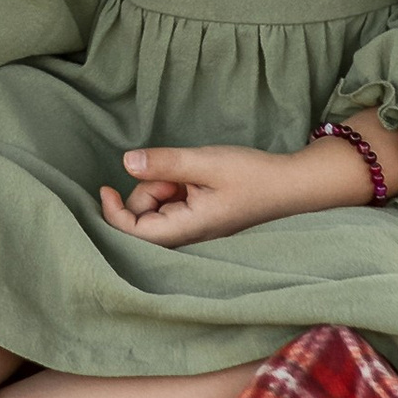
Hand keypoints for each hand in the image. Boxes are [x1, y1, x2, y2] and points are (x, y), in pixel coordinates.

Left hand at [98, 130, 397, 243]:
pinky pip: (174, 204)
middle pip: (143, 217)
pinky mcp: (202, 217)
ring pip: (157, 208)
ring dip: (163, 185)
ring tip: (192, 173)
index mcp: (189, 228)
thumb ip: (166, 164)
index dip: (114, 213)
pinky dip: (176, 187)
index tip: (105, 186)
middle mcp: (189, 234)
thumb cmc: (253, 175)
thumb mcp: (206, 162)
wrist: (292, 183)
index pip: (136, 233)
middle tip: (176, 172)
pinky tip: (196, 178)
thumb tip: (125, 163)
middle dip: (147, 189)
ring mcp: (195, 227)